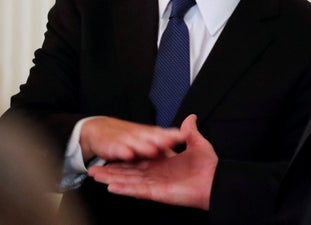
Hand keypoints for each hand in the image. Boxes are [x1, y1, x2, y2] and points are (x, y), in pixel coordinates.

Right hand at [88, 114, 217, 209]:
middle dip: (111, 170)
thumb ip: (190, 132)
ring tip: (95, 175)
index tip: (111, 153)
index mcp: (164, 164)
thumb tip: (190, 118)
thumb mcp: (198, 143)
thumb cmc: (208, 165)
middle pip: (129, 172)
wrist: (216, 181)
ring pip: (128, 180)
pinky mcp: (157, 192)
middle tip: (94, 168)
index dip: (125, 156)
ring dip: (111, 178)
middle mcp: (157, 174)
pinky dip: (123, 188)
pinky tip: (110, 186)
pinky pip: (136, 190)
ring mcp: (156, 184)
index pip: (139, 160)